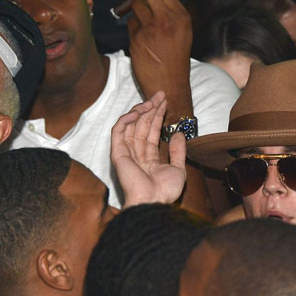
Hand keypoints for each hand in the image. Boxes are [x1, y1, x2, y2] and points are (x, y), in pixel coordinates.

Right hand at [111, 91, 186, 207]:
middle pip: (142, 125)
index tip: (166, 102)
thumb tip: (178, 133)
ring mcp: (126, 153)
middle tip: (161, 94)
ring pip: (131, 125)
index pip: (152, 131)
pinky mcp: (117, 153)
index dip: (158, 116)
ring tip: (152, 100)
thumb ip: (177, 151)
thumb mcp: (178, 168)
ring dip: (140, 110)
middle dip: (151, 108)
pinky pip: (118, 131)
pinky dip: (126, 119)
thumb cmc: (165, 192)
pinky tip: (138, 111)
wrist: (154, 202)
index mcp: (149, 158)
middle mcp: (136, 153)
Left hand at [128, 0, 193, 121]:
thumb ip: (170, 12)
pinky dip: (134, 29)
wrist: (170, 85)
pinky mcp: (138, 38)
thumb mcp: (182, 33)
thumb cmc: (176, 60)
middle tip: (142, 0)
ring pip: (136, 5)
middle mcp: (167, 20)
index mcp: (181, 17)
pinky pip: (131, 23)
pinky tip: (142, 41)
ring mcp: (151, 29)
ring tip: (144, 26)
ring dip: (137, 12)